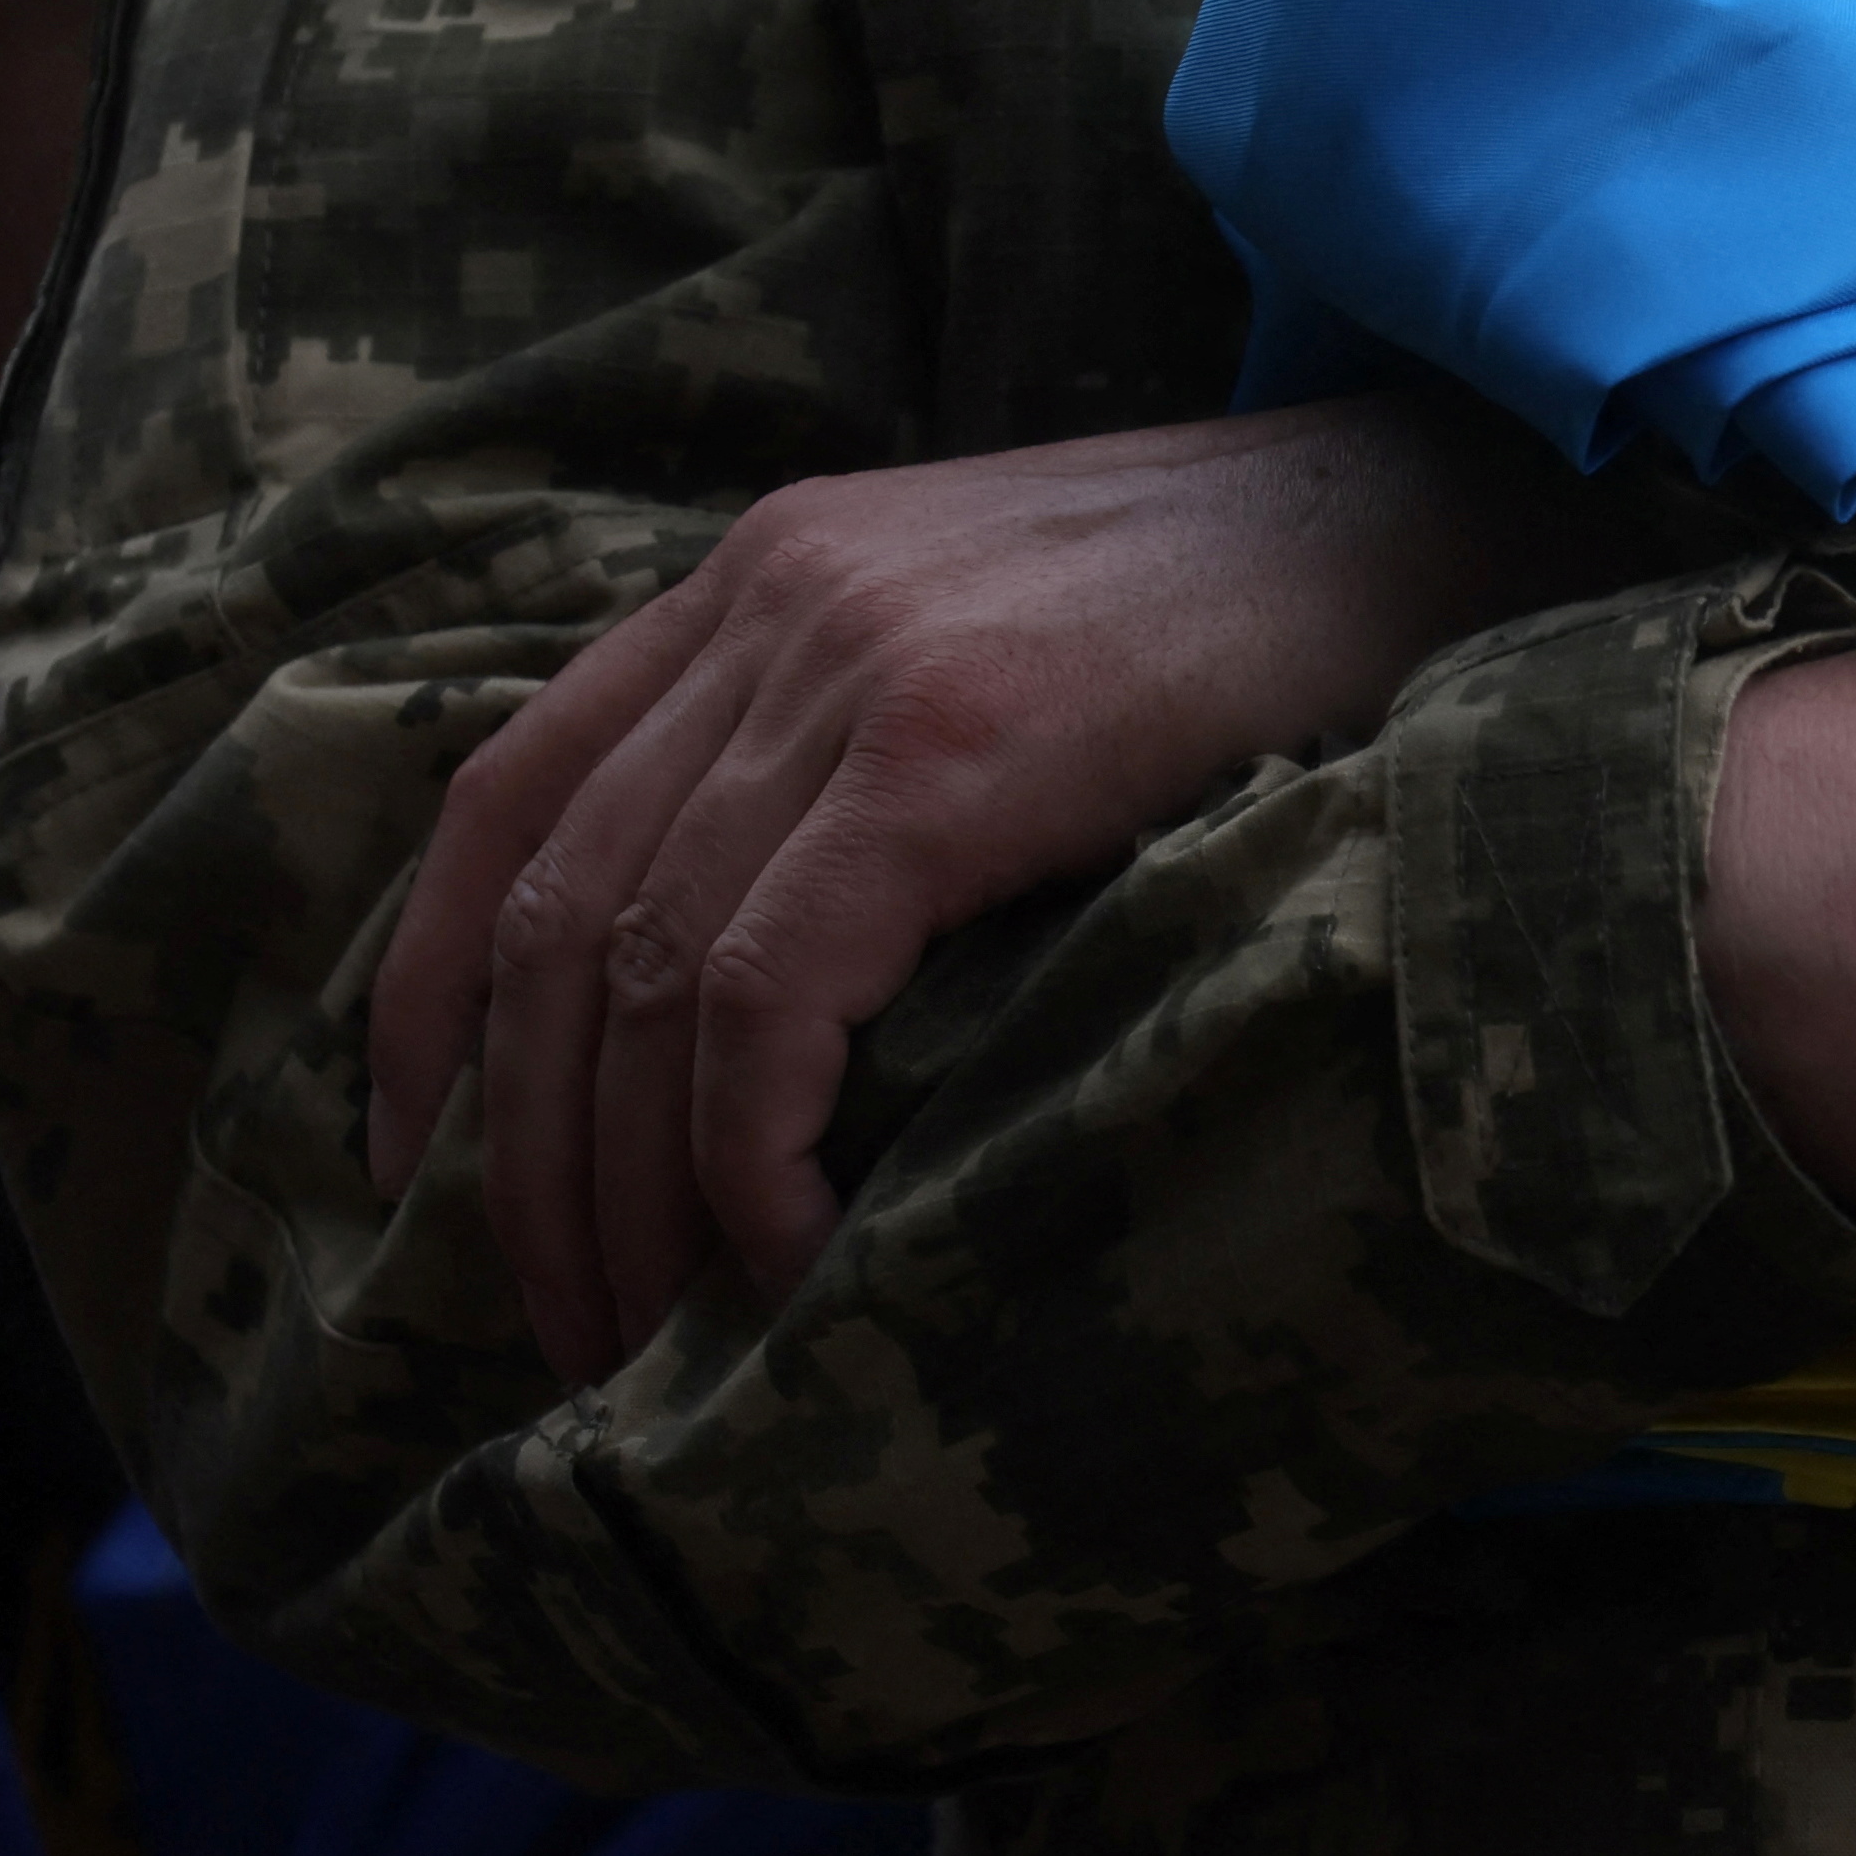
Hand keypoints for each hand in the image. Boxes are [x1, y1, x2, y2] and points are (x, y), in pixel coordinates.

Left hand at [371, 392, 1630, 1376]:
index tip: (416, 1161)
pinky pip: (769, 991)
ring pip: (641, 973)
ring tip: (663, 1335)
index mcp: (769, 569)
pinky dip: (749, 1147)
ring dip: (626, 1189)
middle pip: (555, 915)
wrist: (1439, 519)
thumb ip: (874, 744)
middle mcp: (774, 597)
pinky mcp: (948, 748)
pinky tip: (789, 1254)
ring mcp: (855, 664)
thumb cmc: (1261, 620)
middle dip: (531, 1154)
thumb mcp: (1014, 639)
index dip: (428, 995)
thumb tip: (778, 984)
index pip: (509, 791)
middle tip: (565, 1324)